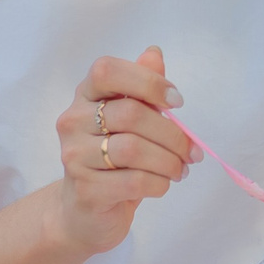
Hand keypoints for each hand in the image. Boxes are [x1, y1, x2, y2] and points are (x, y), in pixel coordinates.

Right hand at [50, 48, 195, 256]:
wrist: (85, 210)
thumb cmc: (113, 158)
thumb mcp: (130, 119)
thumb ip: (142, 86)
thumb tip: (153, 53)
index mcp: (85, 96)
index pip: (107, 71)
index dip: (147, 82)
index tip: (177, 103)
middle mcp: (72, 121)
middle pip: (131, 114)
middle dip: (172, 134)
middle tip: (192, 151)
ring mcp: (74, 156)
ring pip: (133, 149)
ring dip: (169, 161)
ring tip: (180, 169)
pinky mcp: (85, 189)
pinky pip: (134, 181)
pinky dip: (159, 183)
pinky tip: (163, 184)